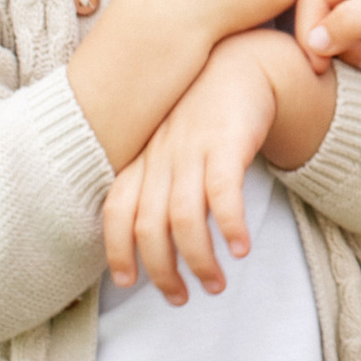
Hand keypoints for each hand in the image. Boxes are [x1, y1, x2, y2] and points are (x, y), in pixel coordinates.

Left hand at [100, 32, 336, 302]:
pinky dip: (229, 226)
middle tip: (180, 298)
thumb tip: (150, 235)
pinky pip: (223, 193)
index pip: (115, 211)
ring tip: (216, 285)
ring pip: (184, 218)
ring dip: (198, 260)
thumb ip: (155, 181)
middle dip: (162, 271)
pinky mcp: (228, 143)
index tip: (128, 282)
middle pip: (148, 226)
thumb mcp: (170, 143)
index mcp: (143, 159)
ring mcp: (193, 150)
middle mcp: (162, 157)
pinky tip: (242, 249)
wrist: (244, 63)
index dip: (116, 250)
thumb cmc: (205, 112)